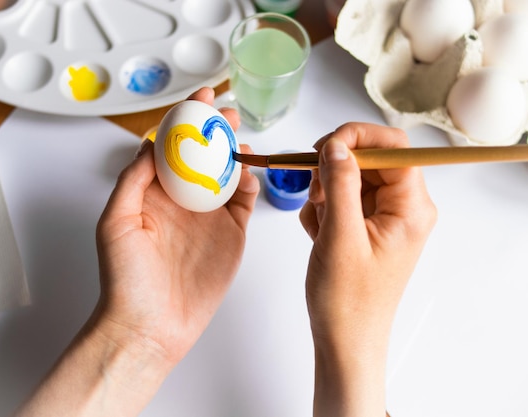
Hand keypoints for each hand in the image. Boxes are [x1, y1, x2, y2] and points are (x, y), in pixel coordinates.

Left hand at [94, 87, 259, 364]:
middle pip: (203, 154)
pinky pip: (244, 201)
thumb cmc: (125, 279)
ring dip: (235, 151)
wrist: (150, 326)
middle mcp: (182, 200)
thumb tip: (151, 144)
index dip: (185, 119)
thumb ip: (133, 180)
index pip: (171, 146)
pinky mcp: (230, 235)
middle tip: (228, 114)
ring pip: (227, 173)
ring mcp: (208, 217)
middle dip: (216, 129)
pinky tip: (248, 172)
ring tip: (240, 138)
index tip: (200, 98)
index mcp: (153, 193)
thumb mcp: (116, 221)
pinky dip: (249, 182)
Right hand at [299, 122, 436, 416]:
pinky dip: (323, 209)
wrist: (344, 339)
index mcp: (410, 208)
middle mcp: (403, 208)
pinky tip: (318, 234)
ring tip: (318, 224)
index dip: (357, 137)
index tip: (324, 148)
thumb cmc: (348, 300)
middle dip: (334, 169)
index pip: (392, 146)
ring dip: (325, 192)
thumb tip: (336, 144)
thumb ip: (340, 184)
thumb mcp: (340, 236)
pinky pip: (342, 197)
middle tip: (314, 191)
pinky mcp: (366, 226)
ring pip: (350, 177)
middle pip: (369, 158)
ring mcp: (384, 217)